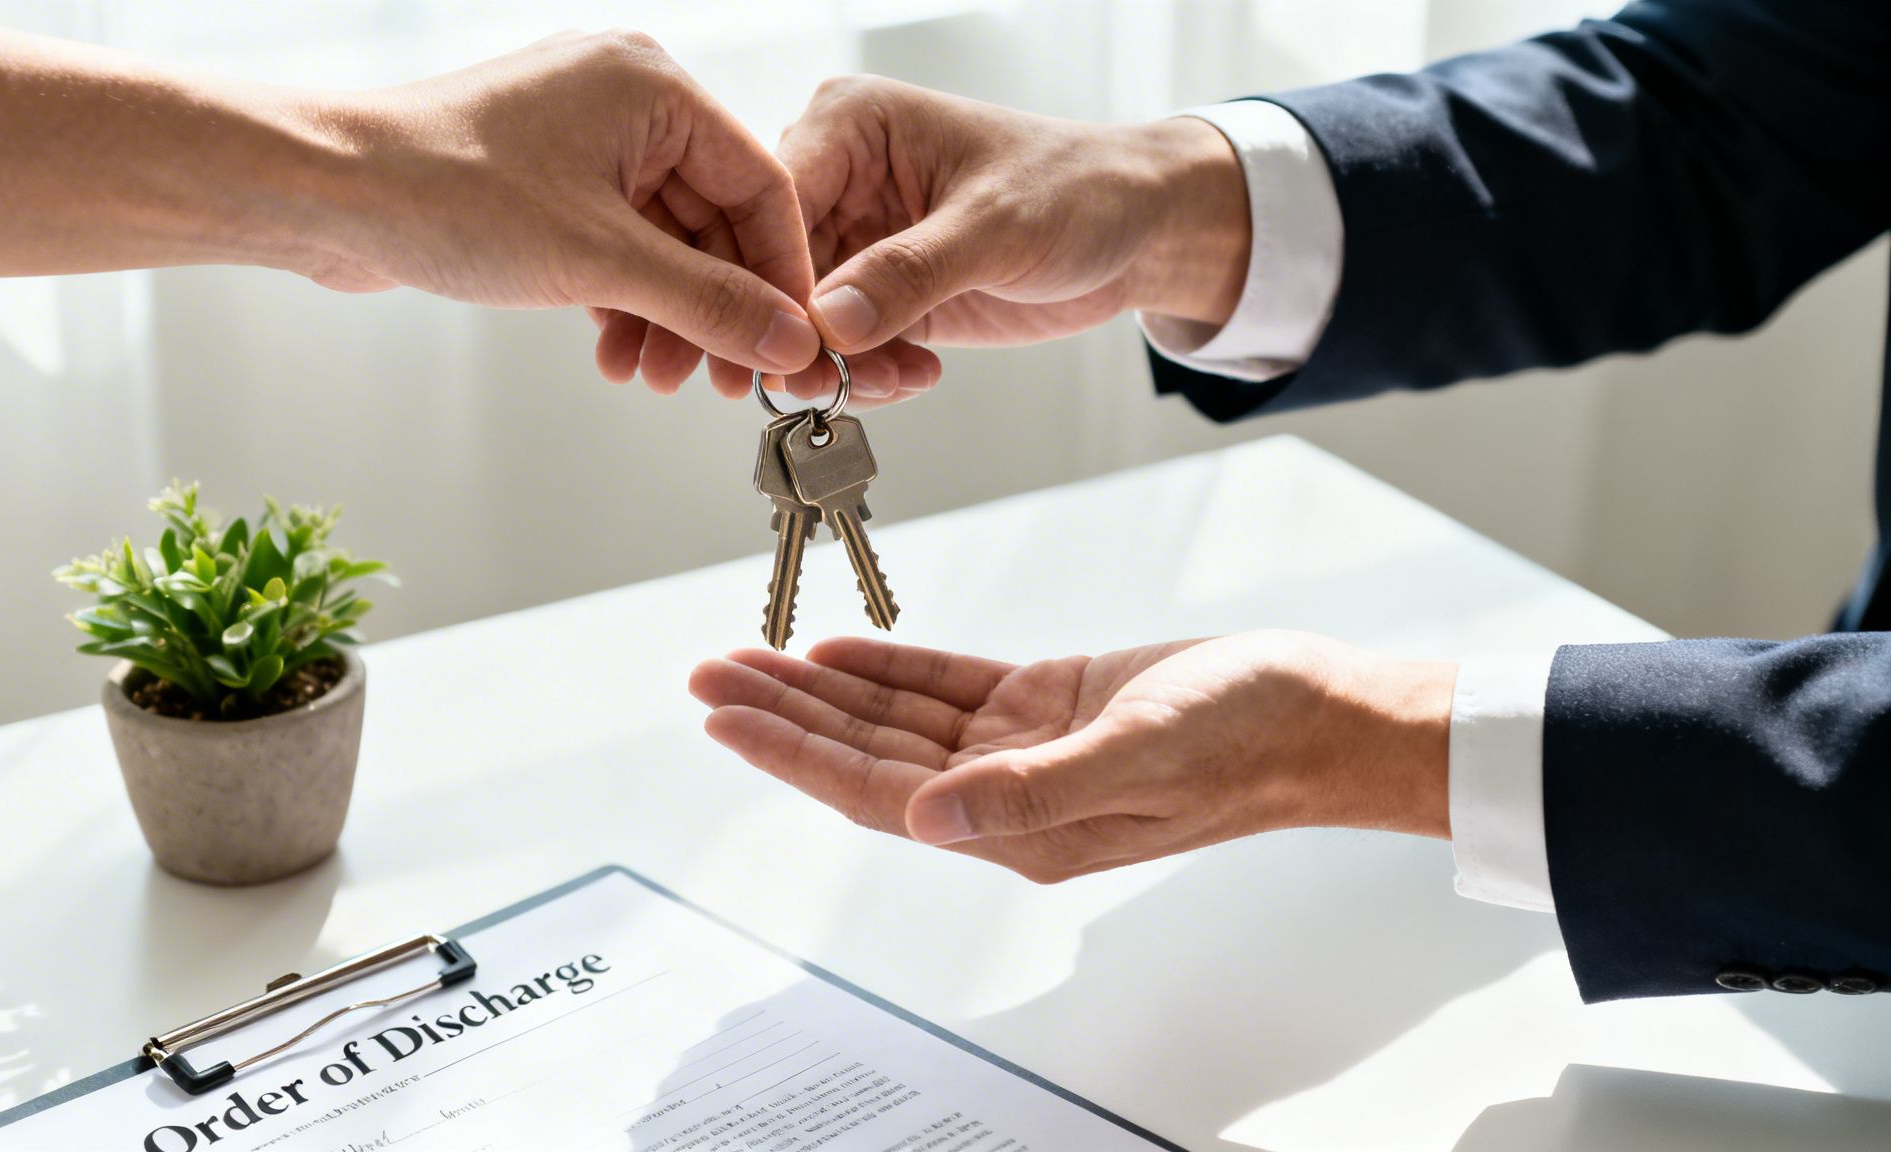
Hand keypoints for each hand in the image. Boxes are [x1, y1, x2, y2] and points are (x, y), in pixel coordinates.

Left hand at [301, 30, 820, 392]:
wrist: (324, 194)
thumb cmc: (443, 193)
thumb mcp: (600, 261)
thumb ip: (708, 303)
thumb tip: (791, 340)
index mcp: (653, 88)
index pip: (762, 185)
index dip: (782, 275)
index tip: (795, 343)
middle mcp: (626, 102)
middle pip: (716, 219)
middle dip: (719, 307)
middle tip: (727, 380)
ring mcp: (584, 142)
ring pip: (666, 242)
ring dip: (671, 315)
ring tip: (661, 375)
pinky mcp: (548, 182)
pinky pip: (619, 246)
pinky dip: (627, 300)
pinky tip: (620, 352)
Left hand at [689, 631, 1452, 883]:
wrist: (1318, 712)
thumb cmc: (1247, 740)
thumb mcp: (1139, 757)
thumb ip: (1032, 793)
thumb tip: (927, 821)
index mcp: (1019, 827)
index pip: (878, 793)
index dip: (795, 755)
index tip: (726, 719)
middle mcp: (1008, 794)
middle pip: (868, 754)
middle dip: (784, 716)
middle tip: (708, 675)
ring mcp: (1026, 747)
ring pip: (897, 717)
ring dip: (823, 688)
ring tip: (749, 656)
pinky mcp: (1049, 703)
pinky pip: (947, 685)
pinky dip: (890, 665)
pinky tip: (837, 649)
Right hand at [757, 76, 1252, 404]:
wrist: (1135, 231)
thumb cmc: (1078, 188)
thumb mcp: (996, 227)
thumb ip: (910, 272)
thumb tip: (829, 321)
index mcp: (852, 126)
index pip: (776, 203)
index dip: (770, 278)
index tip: (783, 343)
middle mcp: (841, 180)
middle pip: (775, 271)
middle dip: (798, 338)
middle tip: (820, 386)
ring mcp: (857, 242)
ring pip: (803, 322)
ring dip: (837, 368)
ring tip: (896, 380)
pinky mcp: (881, 294)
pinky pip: (842, 349)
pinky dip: (867, 376)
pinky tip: (915, 374)